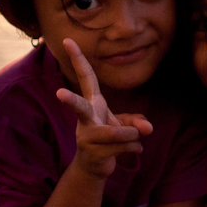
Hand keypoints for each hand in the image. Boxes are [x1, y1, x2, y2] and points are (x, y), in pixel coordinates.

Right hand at [56, 38, 153, 178]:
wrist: (93, 167)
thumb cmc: (107, 138)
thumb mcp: (123, 124)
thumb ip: (136, 121)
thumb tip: (147, 128)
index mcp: (92, 103)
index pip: (85, 77)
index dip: (77, 58)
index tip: (67, 39)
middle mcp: (85, 118)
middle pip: (79, 107)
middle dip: (70, 101)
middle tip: (59, 94)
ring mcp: (86, 137)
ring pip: (116, 132)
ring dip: (132, 135)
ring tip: (137, 138)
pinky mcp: (92, 153)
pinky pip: (124, 146)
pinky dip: (135, 148)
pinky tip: (133, 150)